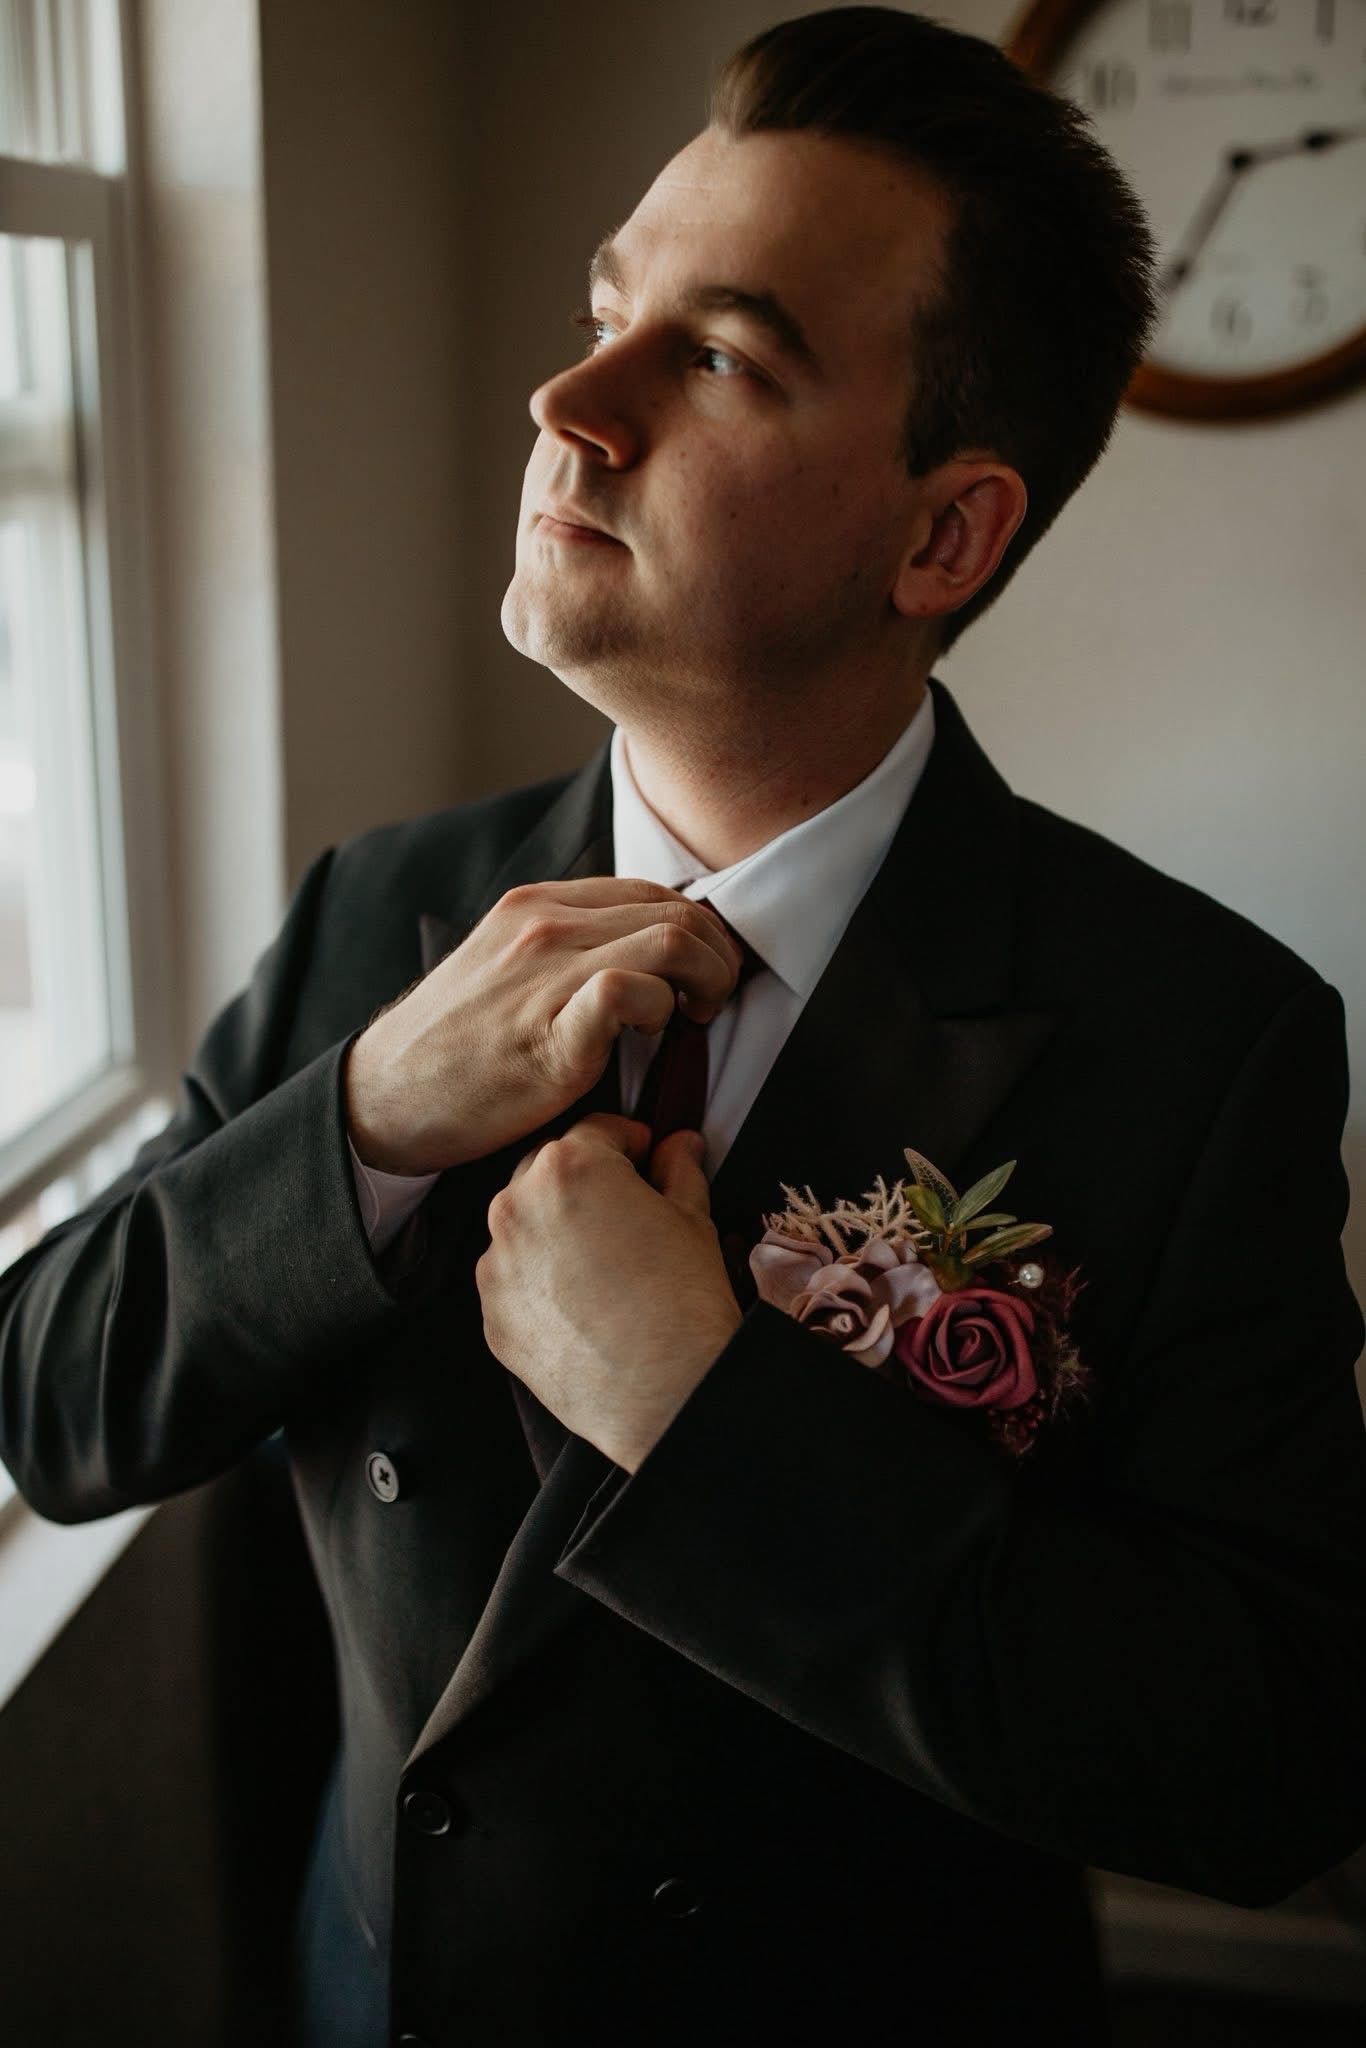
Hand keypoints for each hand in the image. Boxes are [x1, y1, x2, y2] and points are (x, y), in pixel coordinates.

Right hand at [345, 878, 745, 1173]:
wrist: (385, 1097)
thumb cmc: (454, 1046)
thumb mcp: (505, 968)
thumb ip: (565, 949)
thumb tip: (641, 955)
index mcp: (537, 905)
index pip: (653, 891)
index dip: (699, 929)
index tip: (706, 971)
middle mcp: (544, 926)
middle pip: (678, 911)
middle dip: (719, 957)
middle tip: (712, 1001)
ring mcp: (546, 975)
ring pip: (672, 940)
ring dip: (707, 980)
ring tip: (693, 1018)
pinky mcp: (549, 1033)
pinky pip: (628, 992)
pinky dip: (661, 1010)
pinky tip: (653, 1037)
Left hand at [474, 1113, 744, 1472]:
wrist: (665, 1392)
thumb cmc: (683, 1301)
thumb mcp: (692, 1219)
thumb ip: (678, 1170)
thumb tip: (680, 1145)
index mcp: (568, 1168)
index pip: (595, 1130)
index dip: (628, 1141)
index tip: (645, 1155)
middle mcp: (517, 1207)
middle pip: (547, 1172)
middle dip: (584, 1181)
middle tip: (625, 1210)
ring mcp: (498, 1265)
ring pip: (524, 1227)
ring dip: (555, 1231)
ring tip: (602, 1265)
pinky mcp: (492, 1315)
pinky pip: (513, 1282)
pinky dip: (540, 1283)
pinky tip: (582, 1305)